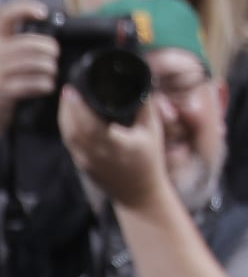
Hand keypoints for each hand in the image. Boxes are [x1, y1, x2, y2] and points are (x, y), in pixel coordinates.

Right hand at [0, 0, 56, 131]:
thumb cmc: (2, 78)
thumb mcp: (4, 55)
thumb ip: (17, 43)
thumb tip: (47, 31)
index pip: (6, 15)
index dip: (25, 8)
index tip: (43, 12)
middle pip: (29, 43)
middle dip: (49, 48)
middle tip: (55, 53)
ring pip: (36, 63)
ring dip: (50, 67)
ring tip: (51, 71)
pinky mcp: (4, 91)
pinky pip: (34, 83)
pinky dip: (45, 84)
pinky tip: (47, 86)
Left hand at [57, 83, 167, 212]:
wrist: (140, 194)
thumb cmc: (149, 161)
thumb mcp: (153, 132)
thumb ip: (146, 106)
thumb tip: (143, 82)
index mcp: (116, 145)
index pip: (90, 125)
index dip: (77, 107)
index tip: (71, 90)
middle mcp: (98, 154)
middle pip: (73, 128)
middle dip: (67, 107)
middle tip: (68, 89)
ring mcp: (87, 162)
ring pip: (68, 135)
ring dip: (64, 116)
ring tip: (68, 99)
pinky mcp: (82, 165)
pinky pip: (70, 142)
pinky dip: (67, 127)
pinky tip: (70, 115)